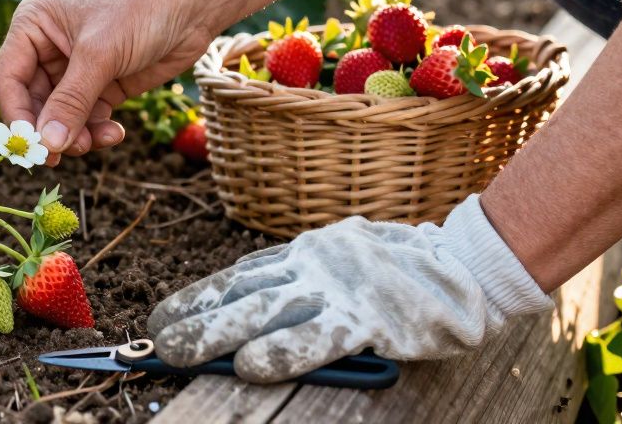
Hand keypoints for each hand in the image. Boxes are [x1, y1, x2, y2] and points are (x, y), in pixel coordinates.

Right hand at [0, 0, 221, 162]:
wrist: (194, 3)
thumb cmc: (141, 9)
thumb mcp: (100, 54)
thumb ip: (71, 102)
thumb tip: (47, 145)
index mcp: (34, 26)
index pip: (8, 79)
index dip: (17, 115)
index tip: (33, 146)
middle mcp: (47, 48)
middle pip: (32, 104)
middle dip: (49, 130)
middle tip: (61, 158)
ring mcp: (75, 70)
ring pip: (59, 118)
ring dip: (75, 136)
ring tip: (97, 142)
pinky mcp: (101, 86)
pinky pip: (86, 120)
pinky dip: (96, 132)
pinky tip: (115, 133)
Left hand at [146, 196, 550, 381]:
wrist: (465, 267)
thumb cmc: (395, 274)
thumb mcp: (335, 265)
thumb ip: (294, 288)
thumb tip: (240, 331)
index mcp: (303, 256)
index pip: (238, 277)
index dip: (197, 297)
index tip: (160, 316)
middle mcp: (313, 267)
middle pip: (242, 295)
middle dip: (195, 317)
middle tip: (155, 339)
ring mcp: (340, 291)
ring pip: (267, 312)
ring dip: (218, 334)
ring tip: (179, 353)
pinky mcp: (371, 318)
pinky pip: (320, 338)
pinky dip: (283, 352)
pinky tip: (251, 366)